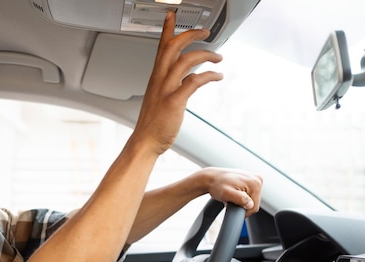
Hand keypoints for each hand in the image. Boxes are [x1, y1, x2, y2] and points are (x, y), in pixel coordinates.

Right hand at [132, 11, 223, 155]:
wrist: (145, 142)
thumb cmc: (152, 125)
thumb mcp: (159, 99)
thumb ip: (172, 86)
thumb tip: (188, 79)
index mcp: (155, 78)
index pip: (161, 47)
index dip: (167, 30)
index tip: (172, 17)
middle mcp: (159, 80)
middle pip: (173, 47)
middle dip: (190, 34)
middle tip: (205, 31)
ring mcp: (166, 90)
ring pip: (185, 60)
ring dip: (205, 55)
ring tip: (218, 57)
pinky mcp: (174, 101)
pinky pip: (194, 81)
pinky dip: (209, 75)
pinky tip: (217, 76)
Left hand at [202, 167, 262, 216]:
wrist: (210, 178)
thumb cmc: (217, 185)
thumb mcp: (227, 194)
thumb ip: (240, 199)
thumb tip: (251, 204)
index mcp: (255, 182)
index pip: (254, 206)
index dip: (243, 210)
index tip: (232, 205)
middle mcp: (257, 178)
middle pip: (254, 203)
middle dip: (242, 204)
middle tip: (231, 200)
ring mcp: (254, 178)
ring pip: (251, 199)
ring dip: (241, 201)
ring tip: (231, 196)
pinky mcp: (250, 180)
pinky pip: (249, 194)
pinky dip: (241, 196)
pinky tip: (234, 192)